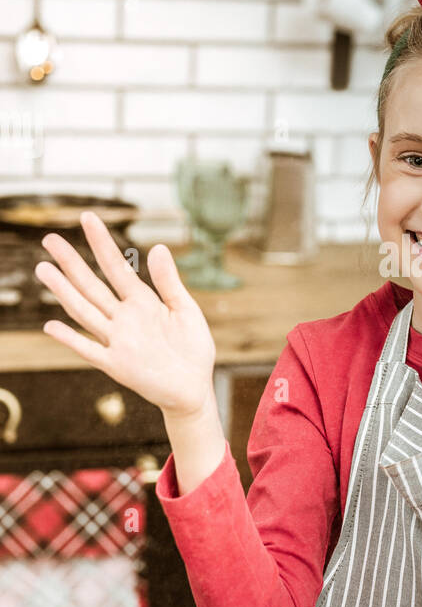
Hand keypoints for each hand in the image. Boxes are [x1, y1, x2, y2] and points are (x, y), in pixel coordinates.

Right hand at [35, 211, 216, 417]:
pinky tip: (51, 325)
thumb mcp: (186, 309)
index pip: (116, 266)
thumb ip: (169, 281)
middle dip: (71, 262)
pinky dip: (71, 339)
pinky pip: (90, 350)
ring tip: (44, 269)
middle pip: (92, 285)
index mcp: (142, 301)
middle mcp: (124, 318)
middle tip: (49, 239)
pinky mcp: (117, 366)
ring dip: (64, 292)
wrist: (193, 389)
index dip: (102, 242)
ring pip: (85, 311)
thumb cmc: (192, 348)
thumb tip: (157, 246)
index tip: (87, 217)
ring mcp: (118, 341)